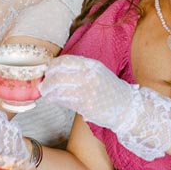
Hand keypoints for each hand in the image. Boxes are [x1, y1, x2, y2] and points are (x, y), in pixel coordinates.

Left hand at [39, 55, 170, 160]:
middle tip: (43, 84)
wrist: (127, 108)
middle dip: (47, 80)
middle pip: (59, 75)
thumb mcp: (97, 73)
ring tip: (46, 93)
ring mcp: (87, 90)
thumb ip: (80, 70)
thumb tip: (55, 69)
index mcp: (92, 65)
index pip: (65, 61)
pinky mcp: (86, 105)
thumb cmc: (109, 90)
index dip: (53, 66)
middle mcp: (89, 76)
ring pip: (59, 88)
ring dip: (49, 91)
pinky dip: (56, 99)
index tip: (47, 70)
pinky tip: (54, 99)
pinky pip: (65, 100)